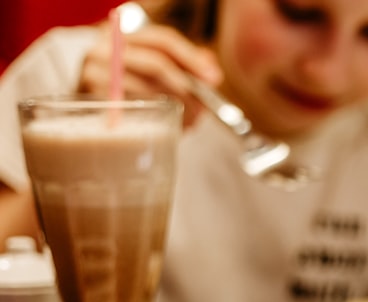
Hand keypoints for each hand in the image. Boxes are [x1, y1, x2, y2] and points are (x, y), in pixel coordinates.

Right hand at [78, 21, 222, 127]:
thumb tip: (212, 73)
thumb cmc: (125, 85)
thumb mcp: (151, 67)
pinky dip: (157, 121)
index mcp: (122, 34)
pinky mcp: (89, 102)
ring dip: (176, 108)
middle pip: (156, 64)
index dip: (192, 58)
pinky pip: (132, 113)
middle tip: (203, 108)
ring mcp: (92, 74)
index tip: (213, 79)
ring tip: (191, 121)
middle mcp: (104, 48)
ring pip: (146, 90)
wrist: (79, 101)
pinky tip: (171, 127)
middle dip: (187, 88)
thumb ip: (183, 64)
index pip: (163, 40)